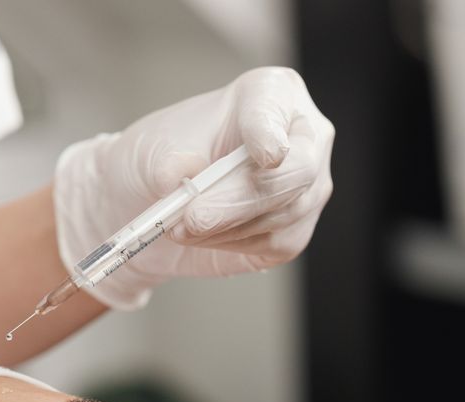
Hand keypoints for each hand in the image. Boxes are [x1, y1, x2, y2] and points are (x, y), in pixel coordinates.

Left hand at [52, 67, 334, 310]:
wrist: (156, 201)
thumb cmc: (167, 157)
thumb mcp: (155, 147)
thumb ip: (172, 159)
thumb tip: (182, 176)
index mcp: (273, 94)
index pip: (276, 112)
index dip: (270, 133)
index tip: (264, 155)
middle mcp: (304, 137)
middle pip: (296, 171)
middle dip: (240, 200)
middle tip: (194, 217)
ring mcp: (308, 186)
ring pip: (282, 215)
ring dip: (224, 227)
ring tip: (182, 225)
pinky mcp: (297, 229)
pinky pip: (275, 243)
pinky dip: (231, 244)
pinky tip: (206, 235)